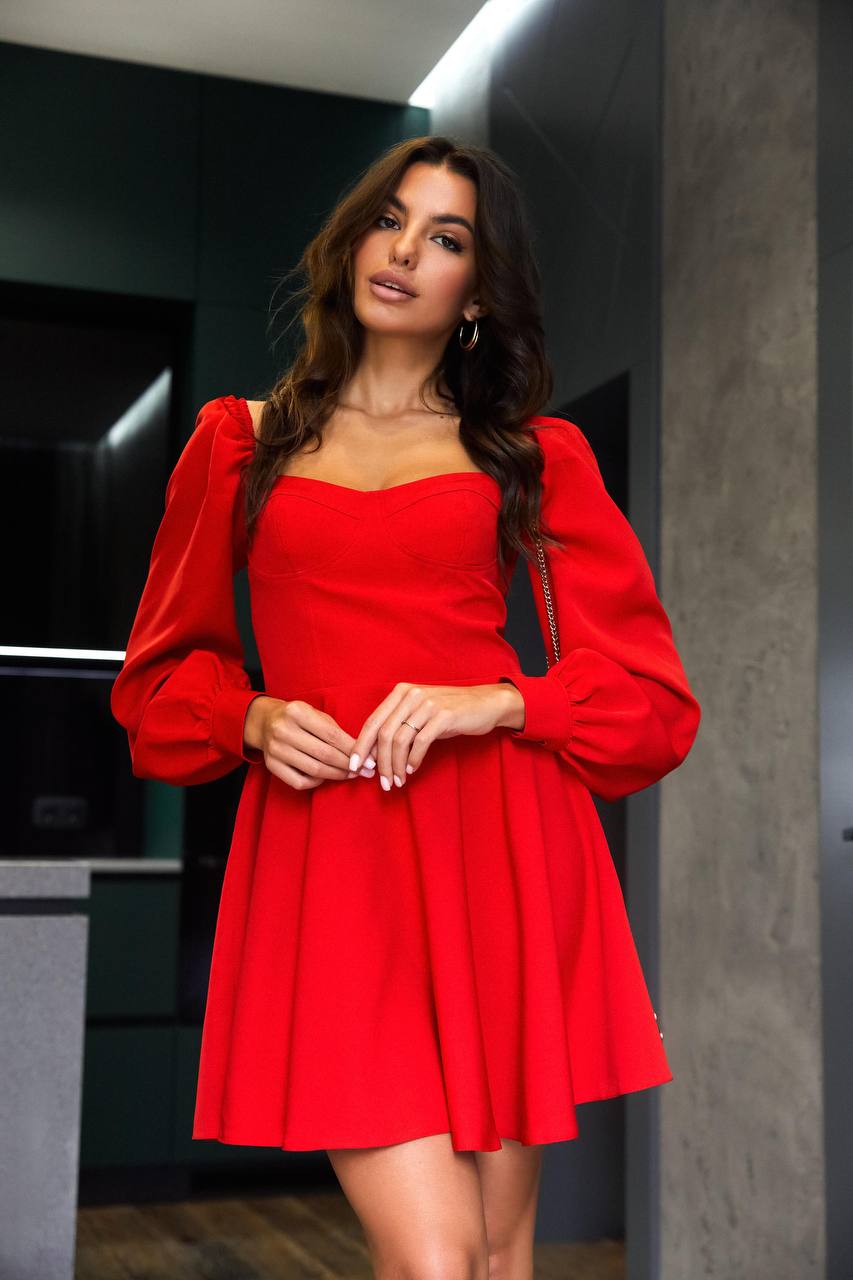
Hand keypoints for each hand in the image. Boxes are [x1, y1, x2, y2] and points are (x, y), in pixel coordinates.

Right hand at [243, 695, 375, 789]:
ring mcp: (275, 749)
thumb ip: (336, 731)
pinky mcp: (271, 765)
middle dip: (348, 765)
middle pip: (324, 754)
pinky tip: (327, 777)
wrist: (265, 722)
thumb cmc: (299, 718)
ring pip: (314, 770)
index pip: (332, 735)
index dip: (353, 750)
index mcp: (297, 712)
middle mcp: (283, 730)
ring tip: (351, 775)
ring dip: (337, 775)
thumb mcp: (315, 714)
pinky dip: (317, 782)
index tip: (370, 760)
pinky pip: (300, 782)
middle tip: (365, 772)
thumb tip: (364, 753)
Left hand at [348, 682, 519, 791]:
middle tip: (382, 782)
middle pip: (384, 733)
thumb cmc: (449, 712)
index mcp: (400, 692)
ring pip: (400, 740)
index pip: (372, 721)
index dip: (361, 745)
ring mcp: (428, 704)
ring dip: (396, 765)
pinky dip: (414, 759)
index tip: (355, 766)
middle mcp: (411, 695)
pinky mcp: (444, 715)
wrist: (485, 703)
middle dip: (379, 762)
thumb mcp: (419, 713)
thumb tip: (374, 754)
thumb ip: (398, 726)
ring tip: (397, 781)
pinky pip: (421, 742)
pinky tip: (413, 770)